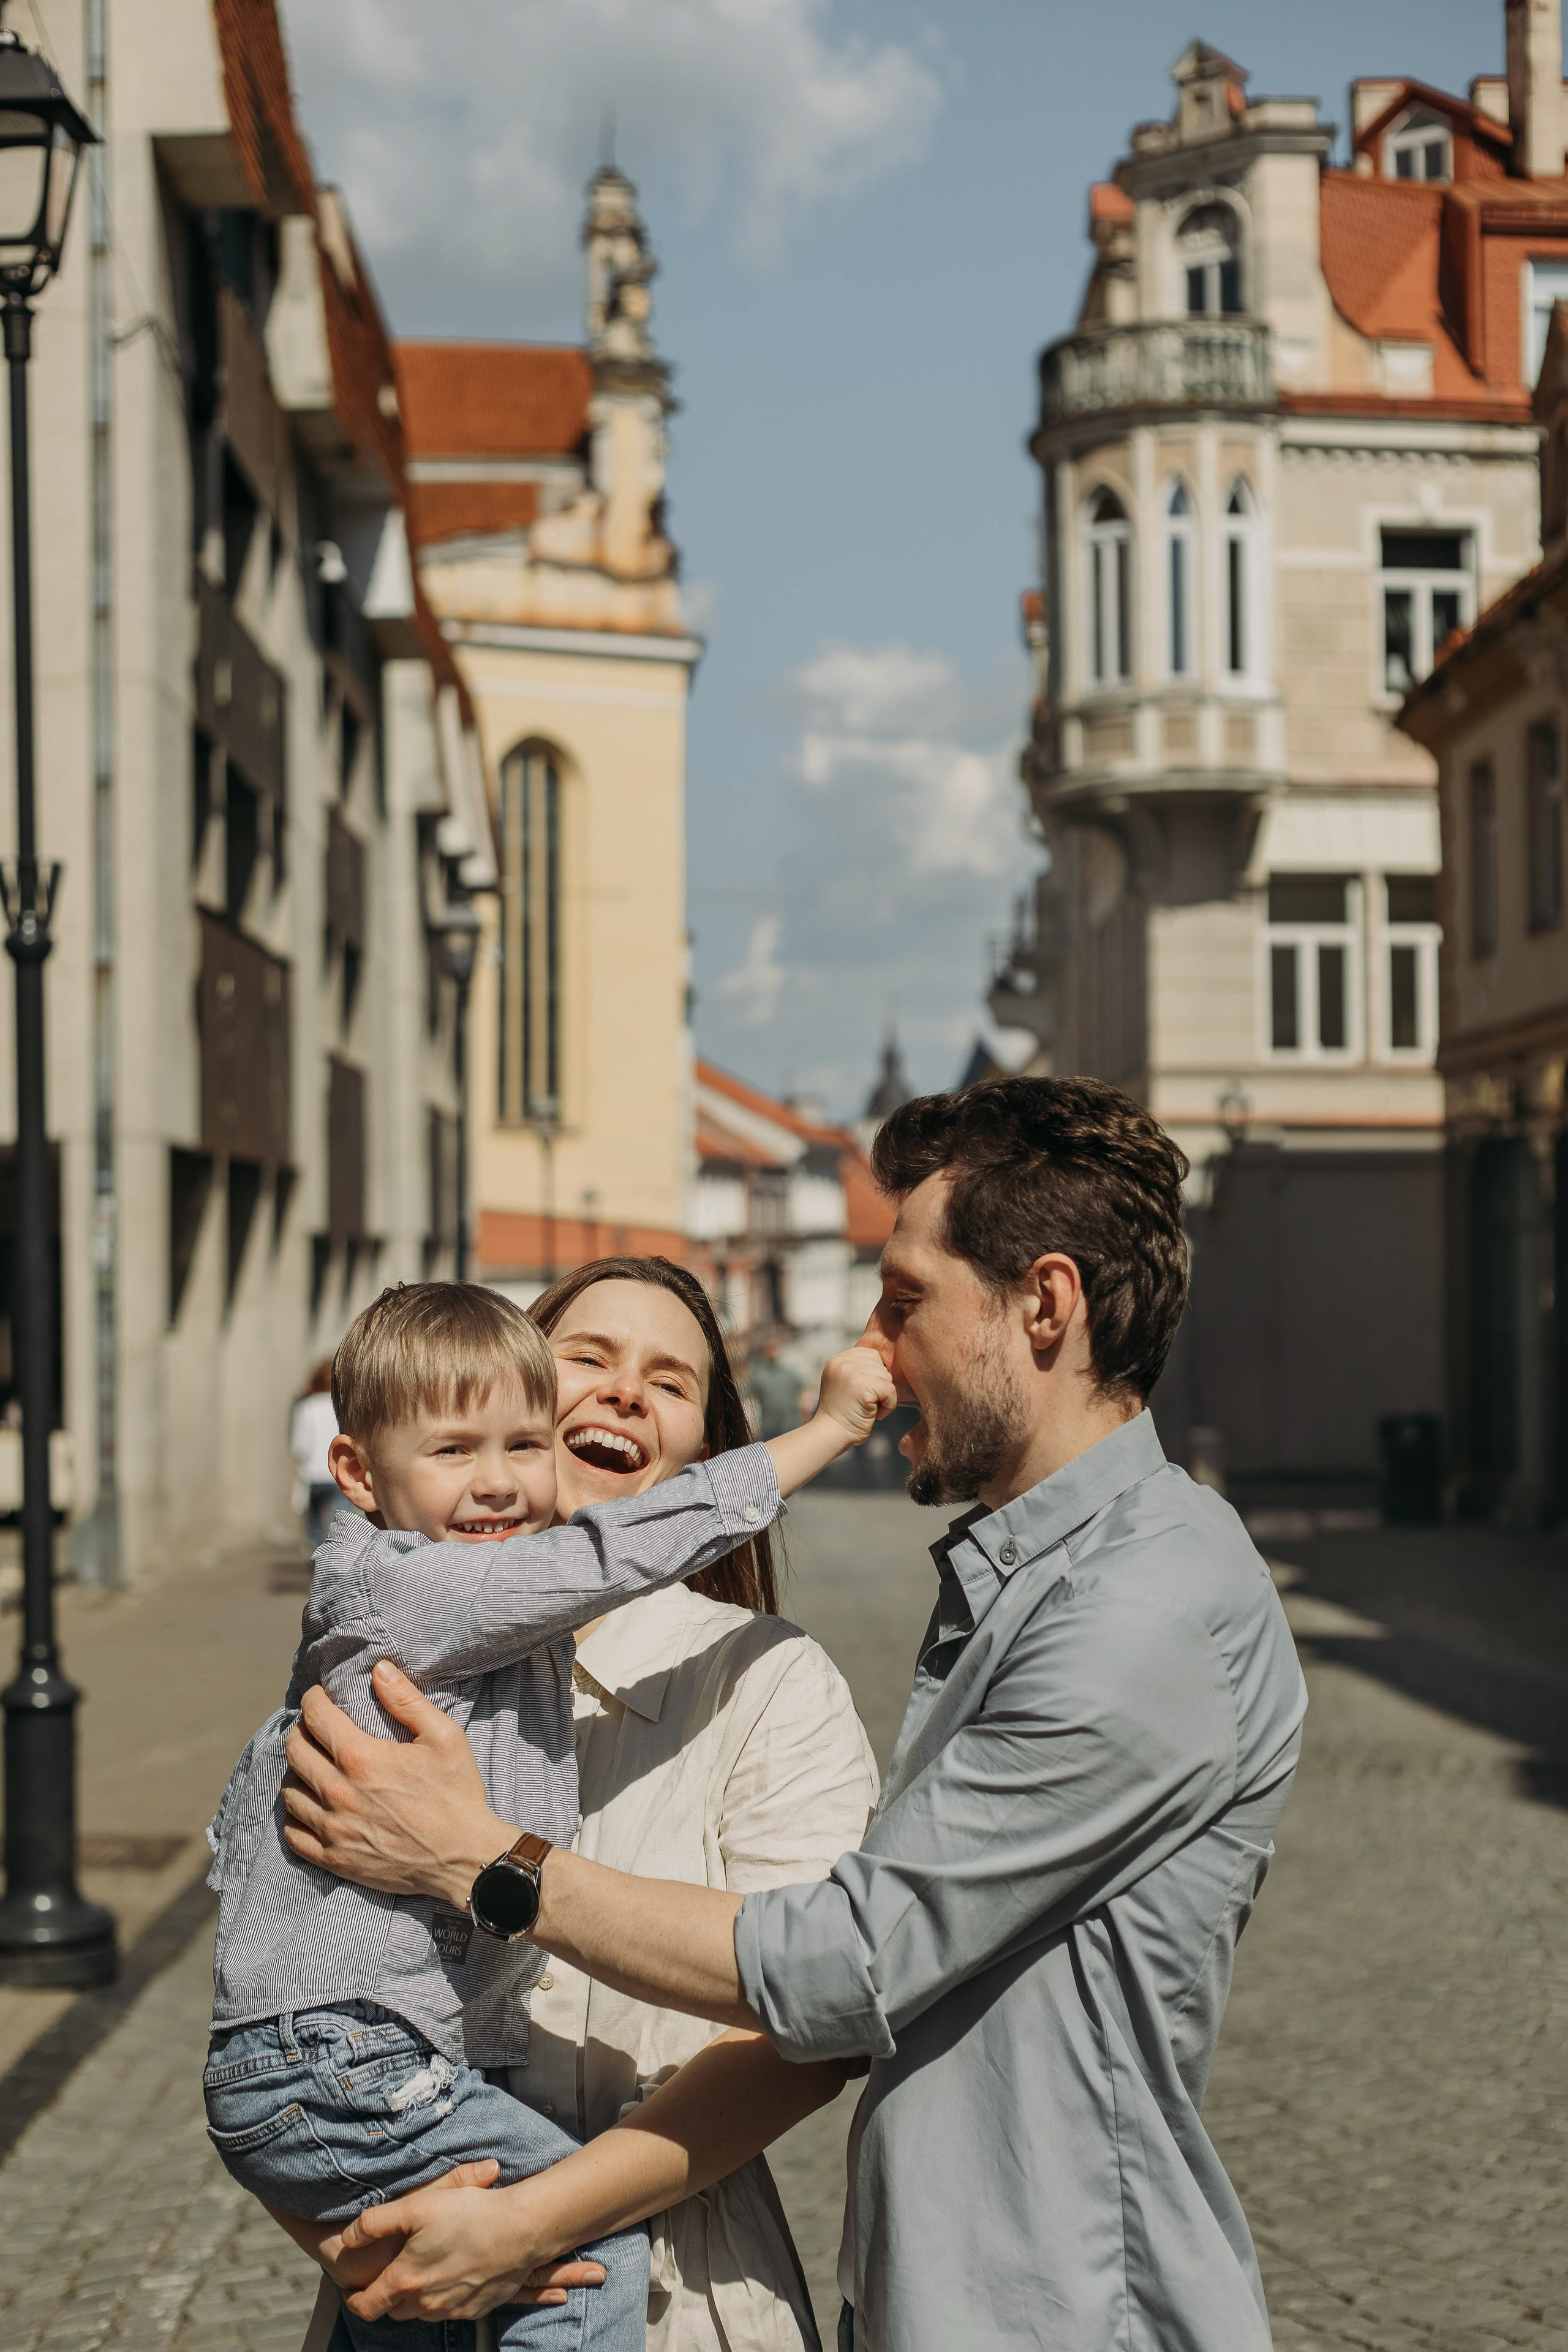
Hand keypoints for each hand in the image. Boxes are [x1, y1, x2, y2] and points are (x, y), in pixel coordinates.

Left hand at [282, 1660, 511, 1912]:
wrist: (464, 1858)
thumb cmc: (457, 1793)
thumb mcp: (444, 1737)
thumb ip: (407, 1700)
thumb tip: (379, 1668)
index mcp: (363, 1759)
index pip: (316, 1718)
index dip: (313, 1699)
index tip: (318, 1695)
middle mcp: (339, 1793)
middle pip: (295, 1752)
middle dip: (300, 1730)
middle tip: (313, 1727)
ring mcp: (334, 1829)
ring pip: (290, 1792)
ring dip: (296, 1772)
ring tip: (312, 1765)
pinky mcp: (335, 1859)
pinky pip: (293, 1835)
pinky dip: (294, 1816)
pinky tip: (309, 1806)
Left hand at [339, 2172, 606, 2322]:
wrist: (520, 2230)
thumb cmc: (467, 2213)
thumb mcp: (416, 2206)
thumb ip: (374, 2223)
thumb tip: (347, 2238)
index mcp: (406, 2280)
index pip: (366, 2306)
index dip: (353, 2299)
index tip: (351, 2288)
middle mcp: (426, 2303)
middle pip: (393, 2310)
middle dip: (386, 2296)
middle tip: (389, 2274)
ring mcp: (451, 2310)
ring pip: (421, 2312)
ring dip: (415, 2298)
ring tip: (422, 2271)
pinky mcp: (475, 2310)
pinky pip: (448, 2311)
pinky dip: (442, 2298)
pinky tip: (452, 2273)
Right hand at [814, 1345, 897, 1447]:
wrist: (831, 1436)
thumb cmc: (843, 1414)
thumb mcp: (845, 1383)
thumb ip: (858, 1369)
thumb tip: (886, 1365)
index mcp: (837, 1360)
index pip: (871, 1355)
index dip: (875, 1375)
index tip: (863, 1393)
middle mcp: (842, 1362)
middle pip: (881, 1366)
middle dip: (880, 1386)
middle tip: (865, 1404)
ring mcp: (851, 1372)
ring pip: (887, 1378)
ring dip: (885, 1397)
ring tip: (868, 1409)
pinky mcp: (862, 1386)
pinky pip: (890, 1390)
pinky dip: (888, 1406)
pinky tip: (875, 1414)